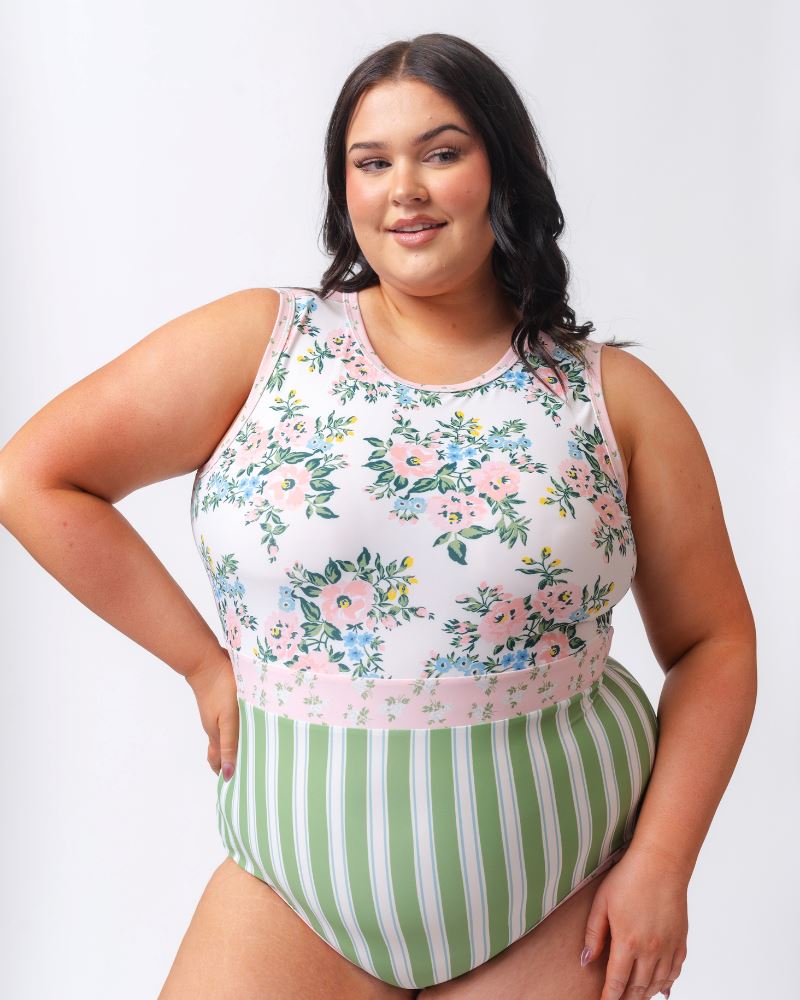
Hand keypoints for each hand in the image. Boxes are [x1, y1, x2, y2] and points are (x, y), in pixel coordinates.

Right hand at [183, 645, 238, 781]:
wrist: (206, 661)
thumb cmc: (220, 690)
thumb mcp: (228, 720)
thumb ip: (231, 745)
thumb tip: (228, 775)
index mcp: (216, 735)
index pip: (219, 762)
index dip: (226, 774)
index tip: (239, 786)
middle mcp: (215, 727)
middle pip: (222, 751)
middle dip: (232, 763)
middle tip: (249, 771)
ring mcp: (217, 714)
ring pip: (226, 735)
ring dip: (237, 745)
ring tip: (254, 750)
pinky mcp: (222, 701)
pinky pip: (230, 721)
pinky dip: (239, 729)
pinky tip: (251, 725)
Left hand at [581, 844, 689, 998]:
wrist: (661, 863)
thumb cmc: (628, 878)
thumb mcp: (601, 902)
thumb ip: (593, 934)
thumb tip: (585, 960)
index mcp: (628, 942)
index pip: (617, 982)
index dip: (609, 997)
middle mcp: (650, 950)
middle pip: (638, 988)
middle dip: (627, 999)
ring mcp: (668, 947)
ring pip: (658, 984)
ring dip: (645, 994)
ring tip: (635, 997)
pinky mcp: (681, 940)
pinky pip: (675, 972)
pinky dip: (666, 984)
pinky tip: (659, 986)